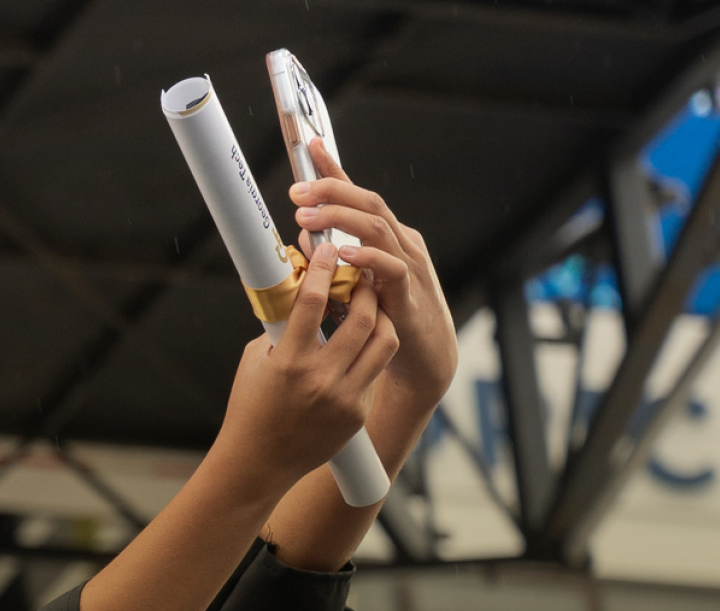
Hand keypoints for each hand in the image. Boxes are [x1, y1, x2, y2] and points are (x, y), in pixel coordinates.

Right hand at [215, 241, 400, 490]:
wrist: (258, 463)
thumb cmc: (250, 408)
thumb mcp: (256, 362)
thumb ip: (281, 329)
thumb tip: (298, 294)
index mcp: (288, 363)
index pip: (311, 304)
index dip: (321, 270)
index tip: (327, 250)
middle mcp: (321, 379)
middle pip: (364, 318)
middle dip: (365, 289)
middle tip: (359, 274)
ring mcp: (345, 398)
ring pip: (384, 342)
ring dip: (380, 316)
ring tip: (370, 304)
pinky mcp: (358, 412)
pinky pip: (375, 370)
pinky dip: (371, 349)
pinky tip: (362, 340)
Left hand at [290, 138, 457, 412]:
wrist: (422, 354)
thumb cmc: (385, 312)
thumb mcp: (352, 278)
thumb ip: (330, 254)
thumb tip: (302, 233)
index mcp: (386, 234)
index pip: (358, 195)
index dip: (336, 170)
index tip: (311, 147)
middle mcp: (400, 242)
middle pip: (368, 203)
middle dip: (331, 191)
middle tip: (296, 191)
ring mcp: (408, 264)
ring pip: (378, 227)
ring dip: (340, 219)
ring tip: (306, 217)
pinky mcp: (409, 294)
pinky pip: (392, 268)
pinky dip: (367, 258)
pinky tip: (343, 254)